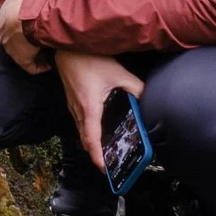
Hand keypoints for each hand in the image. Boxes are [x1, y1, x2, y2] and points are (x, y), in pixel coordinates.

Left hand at [0, 0, 49, 74]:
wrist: (28, 20)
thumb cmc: (22, 4)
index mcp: (1, 22)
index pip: (7, 25)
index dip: (17, 25)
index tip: (27, 25)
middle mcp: (4, 38)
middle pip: (13, 40)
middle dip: (23, 40)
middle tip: (37, 37)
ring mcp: (13, 51)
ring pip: (22, 54)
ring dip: (32, 52)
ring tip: (44, 49)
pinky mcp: (24, 61)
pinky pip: (32, 67)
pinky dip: (40, 66)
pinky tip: (48, 63)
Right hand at [58, 50, 144, 171]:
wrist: (67, 47)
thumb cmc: (90, 59)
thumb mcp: (118, 73)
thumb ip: (135, 87)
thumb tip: (148, 99)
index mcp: (89, 107)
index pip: (91, 138)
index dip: (97, 156)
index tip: (104, 169)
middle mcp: (78, 110)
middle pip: (85, 139)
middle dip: (96, 154)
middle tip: (109, 164)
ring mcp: (72, 105)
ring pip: (81, 130)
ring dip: (91, 142)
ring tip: (105, 150)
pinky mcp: (71, 100)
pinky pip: (79, 122)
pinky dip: (87, 131)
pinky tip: (98, 129)